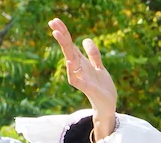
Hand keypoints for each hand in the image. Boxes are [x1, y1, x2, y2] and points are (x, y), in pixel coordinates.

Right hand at [49, 18, 117, 141]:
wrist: (108, 103)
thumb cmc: (102, 86)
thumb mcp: (99, 67)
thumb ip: (93, 54)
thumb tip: (85, 39)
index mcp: (82, 62)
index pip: (71, 44)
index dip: (64, 32)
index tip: (55, 20)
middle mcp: (79, 68)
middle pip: (68, 49)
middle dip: (61, 35)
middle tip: (52, 22)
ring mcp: (81, 77)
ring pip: (70, 60)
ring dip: (65, 48)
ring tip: (58, 34)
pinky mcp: (86, 87)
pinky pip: (75, 79)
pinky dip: (72, 71)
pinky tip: (70, 61)